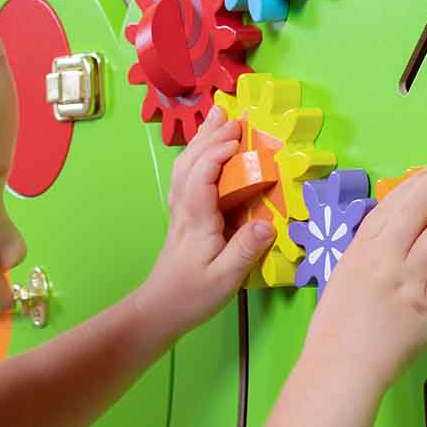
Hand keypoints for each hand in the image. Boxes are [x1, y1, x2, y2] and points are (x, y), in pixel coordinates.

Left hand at [136, 104, 276, 343]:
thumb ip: (245, 250)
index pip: (201, 176)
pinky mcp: (182, 219)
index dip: (217, 153)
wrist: (158, 311)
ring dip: (200, 141)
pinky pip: (186, 178)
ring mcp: (180, 213)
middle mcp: (184, 210)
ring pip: (184, 168)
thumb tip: (267, 224)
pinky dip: (197, 157)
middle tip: (232, 115)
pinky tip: (207, 153)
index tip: (239, 138)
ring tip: (218, 119)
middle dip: (209, 136)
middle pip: (189, 163)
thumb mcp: (225, 279)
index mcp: (196, 221)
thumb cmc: (191, 297)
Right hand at [306, 157, 426, 392]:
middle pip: (421, 204)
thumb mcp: (342, 275)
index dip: (418, 180)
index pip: (392, 201)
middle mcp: (385, 257)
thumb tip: (398, 230)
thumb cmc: (336, 326)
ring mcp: (410, 280)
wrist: (341, 366)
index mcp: (360, 249)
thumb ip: (368, 251)